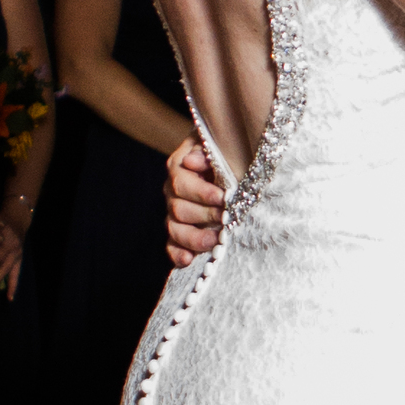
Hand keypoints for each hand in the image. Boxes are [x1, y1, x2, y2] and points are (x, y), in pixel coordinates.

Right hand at [164, 133, 224, 267]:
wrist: (232, 158)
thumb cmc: (226, 149)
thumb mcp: (218, 143)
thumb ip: (206, 151)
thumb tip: (192, 162)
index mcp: (180, 167)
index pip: (182, 183)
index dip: (202, 193)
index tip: (224, 197)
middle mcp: (173, 191)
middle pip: (179, 209)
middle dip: (204, 216)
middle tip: (226, 220)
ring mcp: (174, 212)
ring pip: (174, 229)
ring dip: (193, 238)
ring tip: (214, 242)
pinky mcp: (179, 231)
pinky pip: (172, 246)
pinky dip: (178, 254)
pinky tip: (189, 260)